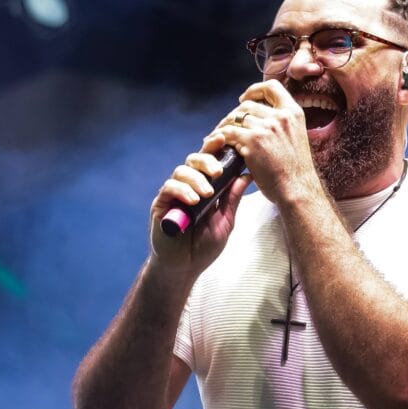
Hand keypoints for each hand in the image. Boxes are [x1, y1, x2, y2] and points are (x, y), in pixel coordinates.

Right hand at [148, 150, 251, 280]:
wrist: (184, 268)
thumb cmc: (204, 246)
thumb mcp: (225, 220)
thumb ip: (232, 198)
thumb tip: (246, 175)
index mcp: (205, 186)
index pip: (209, 162)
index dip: (216, 148)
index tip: (226, 140)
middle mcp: (188, 186)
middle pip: (194, 160)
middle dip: (207, 160)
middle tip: (219, 171)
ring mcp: (173, 194)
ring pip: (181, 171)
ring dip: (196, 179)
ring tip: (208, 194)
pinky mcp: (161, 204)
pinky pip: (169, 188)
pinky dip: (182, 190)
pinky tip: (193, 201)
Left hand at [203, 79, 322, 205]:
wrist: (297, 189)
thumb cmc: (295, 170)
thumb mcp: (296, 137)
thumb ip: (281, 124)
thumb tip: (259, 117)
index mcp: (293, 113)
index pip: (272, 87)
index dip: (254, 90)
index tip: (245, 99)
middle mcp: (281, 116)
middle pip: (248, 104)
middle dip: (234, 114)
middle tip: (227, 125)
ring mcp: (266, 128)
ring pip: (236, 118)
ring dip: (224, 126)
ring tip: (218, 135)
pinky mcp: (253, 141)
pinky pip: (228, 133)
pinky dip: (219, 137)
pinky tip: (216, 143)